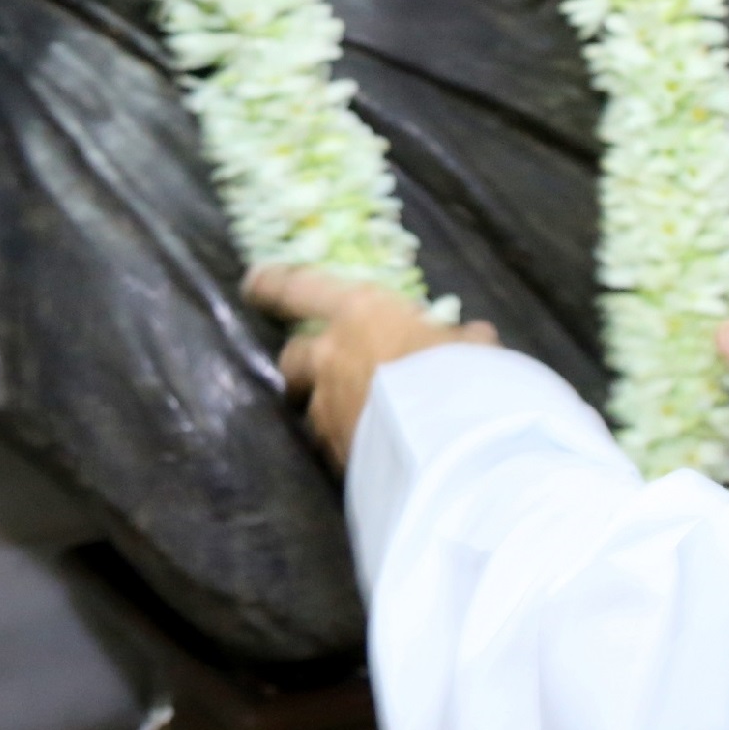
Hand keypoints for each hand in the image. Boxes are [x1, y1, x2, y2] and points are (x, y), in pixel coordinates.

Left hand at [244, 266, 494, 466]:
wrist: (444, 443)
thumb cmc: (458, 374)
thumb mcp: (470, 348)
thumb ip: (460, 342)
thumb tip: (474, 336)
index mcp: (359, 313)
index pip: (300, 288)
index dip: (273, 283)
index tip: (254, 281)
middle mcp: (330, 355)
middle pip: (293, 355)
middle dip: (302, 363)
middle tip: (316, 370)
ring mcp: (325, 405)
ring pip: (310, 404)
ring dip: (326, 407)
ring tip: (357, 415)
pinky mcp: (332, 448)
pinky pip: (332, 440)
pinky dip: (348, 439)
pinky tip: (374, 447)